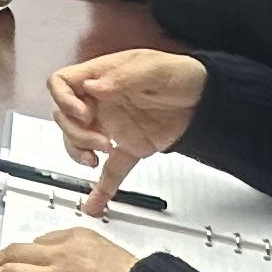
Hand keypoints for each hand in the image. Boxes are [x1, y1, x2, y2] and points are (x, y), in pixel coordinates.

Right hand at [47, 50, 206, 211]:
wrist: (208, 101)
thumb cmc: (182, 74)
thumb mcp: (155, 68)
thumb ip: (124, 77)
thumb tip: (93, 87)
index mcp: (102, 77)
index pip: (62, 83)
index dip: (64, 100)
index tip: (83, 114)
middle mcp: (101, 102)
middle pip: (65, 117)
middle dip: (75, 133)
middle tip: (100, 142)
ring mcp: (113, 126)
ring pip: (78, 142)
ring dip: (78, 153)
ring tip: (94, 160)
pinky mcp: (129, 148)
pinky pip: (111, 169)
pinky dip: (103, 188)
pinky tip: (95, 203)